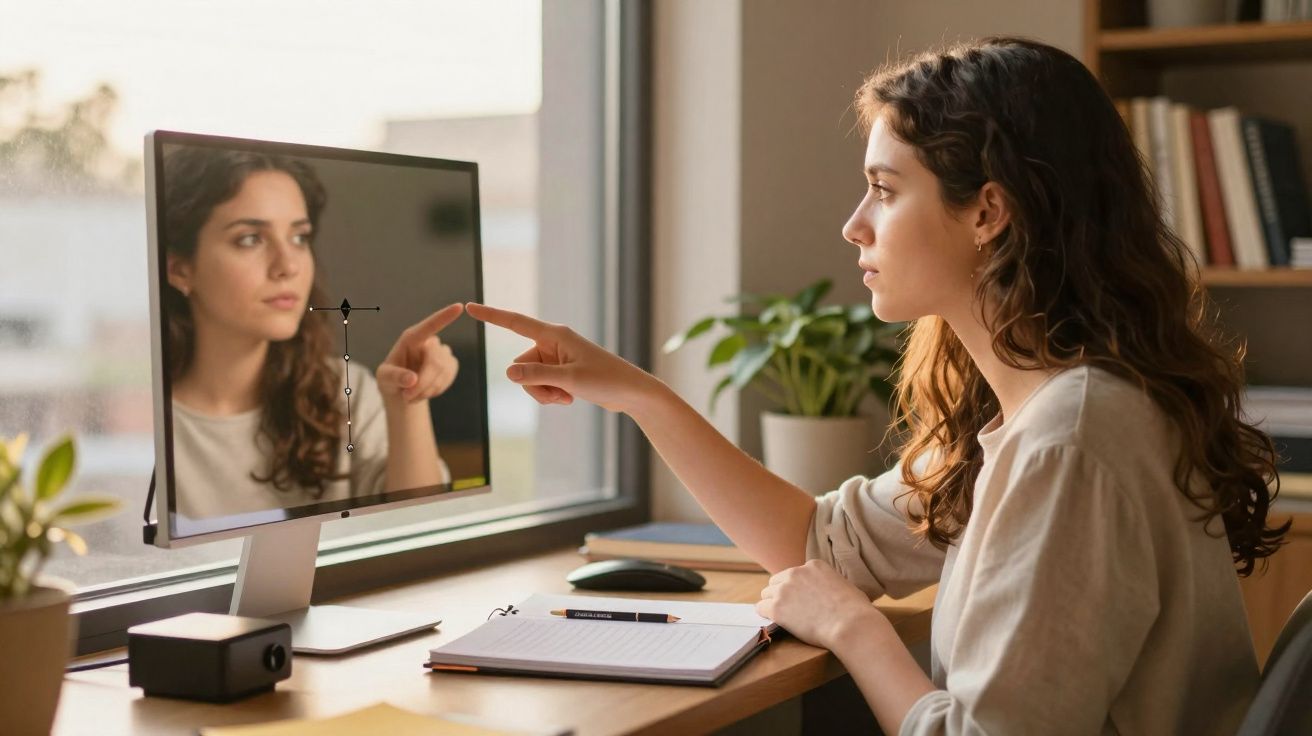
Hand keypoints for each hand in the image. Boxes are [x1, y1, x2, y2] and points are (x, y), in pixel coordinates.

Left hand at [376, 303, 461, 404]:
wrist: (402, 390)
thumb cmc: (390, 379)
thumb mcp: (384, 378)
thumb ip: (395, 377)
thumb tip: (412, 379)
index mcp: (411, 338)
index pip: (430, 326)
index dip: (444, 317)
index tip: (459, 306)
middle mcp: (429, 341)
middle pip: (435, 361)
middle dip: (423, 383)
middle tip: (407, 397)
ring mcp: (442, 352)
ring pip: (442, 371)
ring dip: (427, 389)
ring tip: (411, 395)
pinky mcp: (451, 364)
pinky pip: (448, 378)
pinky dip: (435, 389)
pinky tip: (425, 391)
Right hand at [464, 302, 656, 413]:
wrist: (631, 392)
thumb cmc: (606, 380)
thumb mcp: (570, 380)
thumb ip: (537, 376)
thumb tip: (508, 373)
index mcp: (554, 334)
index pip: (515, 322)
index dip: (491, 315)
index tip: (468, 307)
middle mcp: (552, 343)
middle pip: (520, 365)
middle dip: (533, 385)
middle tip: (560, 393)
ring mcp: (555, 358)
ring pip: (528, 379)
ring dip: (543, 393)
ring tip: (567, 397)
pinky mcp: (560, 371)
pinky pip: (540, 385)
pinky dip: (550, 395)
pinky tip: (569, 399)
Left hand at [756, 559, 887, 650]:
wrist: (850, 624)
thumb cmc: (855, 610)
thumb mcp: (844, 586)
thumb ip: (831, 583)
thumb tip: (834, 591)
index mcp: (813, 565)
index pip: (794, 574)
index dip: (796, 588)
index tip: (801, 599)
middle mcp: (795, 573)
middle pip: (776, 582)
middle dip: (781, 594)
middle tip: (790, 609)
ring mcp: (784, 590)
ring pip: (766, 594)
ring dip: (772, 604)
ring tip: (784, 617)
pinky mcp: (777, 608)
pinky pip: (761, 608)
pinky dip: (765, 615)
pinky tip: (774, 621)